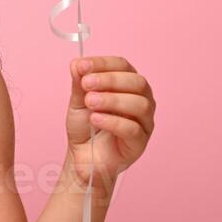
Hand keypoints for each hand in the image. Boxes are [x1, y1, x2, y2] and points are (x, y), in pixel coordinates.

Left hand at [65, 55, 154, 191]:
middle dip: (110, 80)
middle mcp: (142, 100)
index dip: (103, 63)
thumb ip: (79, 83)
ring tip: (90, 102)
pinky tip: (95, 119)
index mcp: (128, 85)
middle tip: (86, 84)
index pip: (123, 66)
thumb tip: (77, 63)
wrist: (81, 157)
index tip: (82, 66)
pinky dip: (112, 121)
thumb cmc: (85, 127)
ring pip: (140, 105)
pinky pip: (133, 129)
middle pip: (137, 82)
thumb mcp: (78, 101)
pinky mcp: (140, 143)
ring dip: (112, 100)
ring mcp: (144, 122)